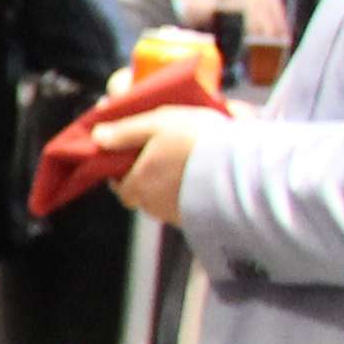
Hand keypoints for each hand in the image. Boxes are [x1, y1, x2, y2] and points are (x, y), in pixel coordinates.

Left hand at [91, 99, 228, 224]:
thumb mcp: (157, 124)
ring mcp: (179, 215)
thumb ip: (125, 132)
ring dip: (172, 184)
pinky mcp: (203, 219)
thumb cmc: (198, 143)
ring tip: (190, 163)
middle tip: (164, 157)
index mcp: (136, 186)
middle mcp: (154, 206)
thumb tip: (97, 137)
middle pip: (142, 194)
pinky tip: (205, 176)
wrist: (245, 169)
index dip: (122, 170)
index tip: (132, 156)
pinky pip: (190, 205)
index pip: (118, 185)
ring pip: (166, 199)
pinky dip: (193, 192)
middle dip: (149, 177)